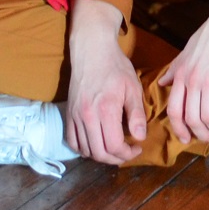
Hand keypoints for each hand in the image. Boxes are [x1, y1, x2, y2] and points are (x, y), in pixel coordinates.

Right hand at [64, 4, 147, 164]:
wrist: (91, 50)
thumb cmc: (115, 67)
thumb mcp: (132, 88)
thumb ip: (137, 114)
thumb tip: (140, 137)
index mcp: (106, 109)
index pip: (114, 146)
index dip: (127, 153)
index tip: (137, 148)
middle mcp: (87, 116)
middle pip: (99, 153)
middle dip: (115, 159)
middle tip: (127, 152)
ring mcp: (75, 115)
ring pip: (85, 150)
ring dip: (100, 155)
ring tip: (113, 149)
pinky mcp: (68, 113)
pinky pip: (72, 141)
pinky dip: (83, 149)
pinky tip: (95, 144)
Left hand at [156, 2, 208, 146]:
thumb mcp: (187, 50)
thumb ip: (175, 69)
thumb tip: (161, 83)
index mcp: (180, 74)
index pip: (174, 110)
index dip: (179, 129)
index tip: (187, 138)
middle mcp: (192, 80)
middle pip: (191, 119)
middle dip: (201, 135)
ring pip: (208, 119)